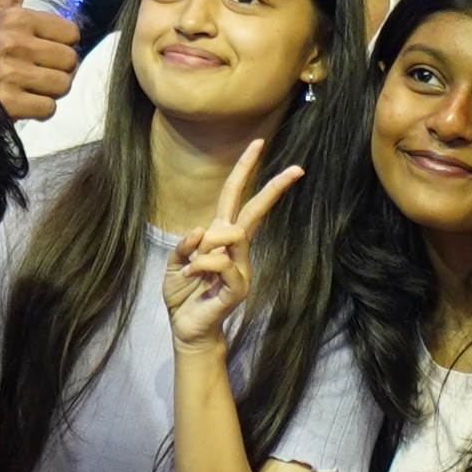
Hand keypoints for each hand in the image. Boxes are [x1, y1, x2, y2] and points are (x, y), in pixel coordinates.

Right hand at [0, 0, 82, 122]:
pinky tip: (21, 101)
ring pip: (62, 85)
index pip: (72, 33)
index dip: (59, 44)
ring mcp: (9, 74)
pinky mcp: (8, 103)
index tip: (37, 49)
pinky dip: (39, 110)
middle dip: (56, 70)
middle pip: (70, 61)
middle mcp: (12, 42)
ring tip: (27, 85)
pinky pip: (48, 108)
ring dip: (49, 90)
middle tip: (32, 70)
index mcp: (15, 17)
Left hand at [165, 142, 302, 346]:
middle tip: (297, 168)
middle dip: (272, 188)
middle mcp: (236, 249)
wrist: (187, 328)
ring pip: (231, 235)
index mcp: (220, 237)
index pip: (236, 197)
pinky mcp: (239, 286)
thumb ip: (185, 245)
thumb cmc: (183, 294)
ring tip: (191, 269)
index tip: (258, 143)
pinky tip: (193, 279)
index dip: (245, 170)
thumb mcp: (175, 263)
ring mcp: (242, 267)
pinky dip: (199, 266)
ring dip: (204, 247)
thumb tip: (203, 229)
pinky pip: (221, 262)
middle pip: (254, 210)